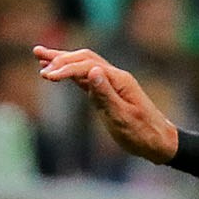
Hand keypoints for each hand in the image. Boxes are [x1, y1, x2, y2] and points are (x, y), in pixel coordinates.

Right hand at [32, 46, 179, 162]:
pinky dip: (71, 73)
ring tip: (39, 55)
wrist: (160, 143)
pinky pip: (87, 77)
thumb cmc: (143, 134)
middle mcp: (116, 77)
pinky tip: (58, 73)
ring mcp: (113, 84)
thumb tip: (93, 71)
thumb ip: (106, 95)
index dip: (65, 69)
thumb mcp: (123, 117)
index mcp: (119, 80)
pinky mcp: (110, 93)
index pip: (87, 66)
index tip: (46, 77)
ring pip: (84, 65)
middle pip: (84, 58)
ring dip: (63, 59)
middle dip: (60, 57)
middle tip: (37, 56)